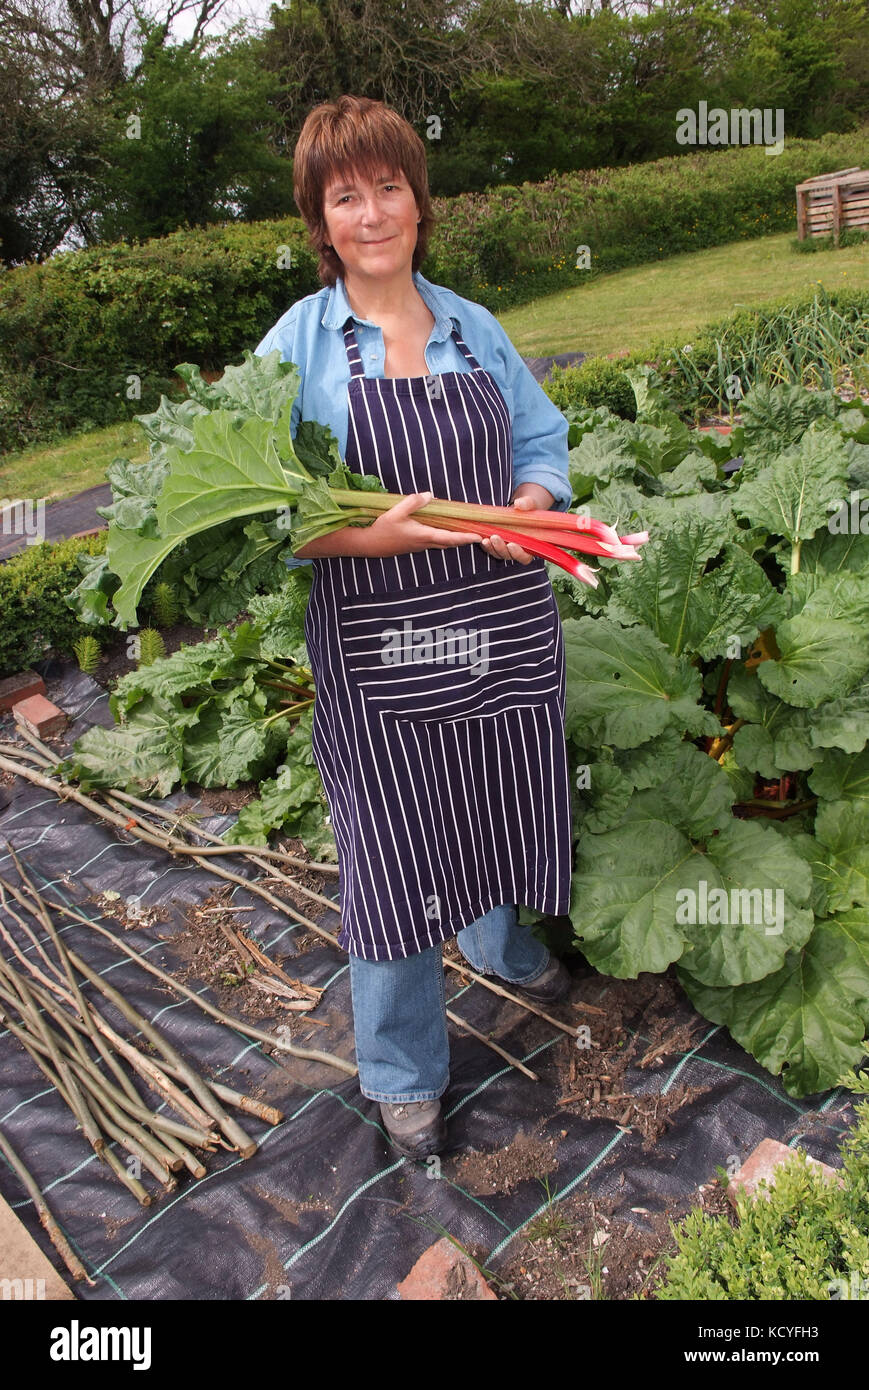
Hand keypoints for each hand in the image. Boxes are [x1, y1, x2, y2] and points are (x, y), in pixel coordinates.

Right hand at [355, 491, 482, 557]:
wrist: (370, 545)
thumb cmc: (383, 529)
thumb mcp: (396, 512)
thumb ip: (413, 502)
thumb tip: (429, 495)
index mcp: (423, 535)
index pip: (449, 537)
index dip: (464, 537)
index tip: (477, 537)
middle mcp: (424, 543)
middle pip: (449, 543)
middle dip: (464, 540)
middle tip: (477, 535)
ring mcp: (420, 546)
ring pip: (442, 544)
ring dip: (455, 540)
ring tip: (466, 534)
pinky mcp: (415, 546)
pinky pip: (435, 543)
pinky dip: (445, 539)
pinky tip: (446, 532)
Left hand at [480, 493, 537, 564]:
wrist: (518, 509)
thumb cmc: (528, 509)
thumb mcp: (530, 504)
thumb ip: (527, 504)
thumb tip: (519, 504)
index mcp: (530, 546)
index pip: (525, 557)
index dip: (518, 553)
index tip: (511, 544)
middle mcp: (517, 550)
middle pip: (508, 556)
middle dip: (501, 548)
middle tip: (495, 537)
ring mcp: (505, 549)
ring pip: (497, 554)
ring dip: (491, 548)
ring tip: (486, 539)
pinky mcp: (495, 544)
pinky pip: (490, 548)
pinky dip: (486, 545)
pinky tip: (481, 538)